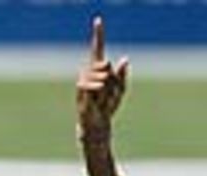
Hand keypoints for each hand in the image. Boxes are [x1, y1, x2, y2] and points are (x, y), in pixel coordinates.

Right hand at [77, 16, 128, 138]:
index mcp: (99, 69)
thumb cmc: (108, 108)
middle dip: (113, 80)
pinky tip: (99, 94)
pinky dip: (97, 88)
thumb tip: (125, 59)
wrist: (98, 125)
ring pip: (101, 75)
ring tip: (104, 101)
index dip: (98, 34)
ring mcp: (84, 79)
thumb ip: (122, 75)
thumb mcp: (120, 91)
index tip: (98, 20)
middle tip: (111, 93)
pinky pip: (90, 83)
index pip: (98, 48)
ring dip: (108, 89)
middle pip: (105, 65)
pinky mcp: (80, 90)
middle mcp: (90, 71)